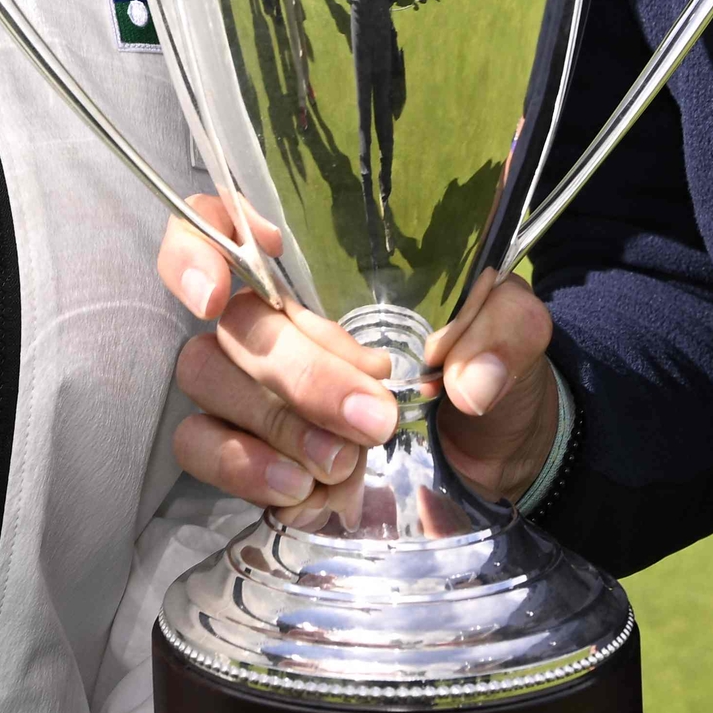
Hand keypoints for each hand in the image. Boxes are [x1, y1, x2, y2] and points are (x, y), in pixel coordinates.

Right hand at [160, 198, 563, 507]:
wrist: (492, 448)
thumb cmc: (482, 364)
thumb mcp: (514, 330)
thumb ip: (503, 331)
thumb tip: (468, 382)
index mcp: (317, 275)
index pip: (218, 226)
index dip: (199, 244)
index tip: (223, 287)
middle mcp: (269, 321)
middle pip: (233, 324)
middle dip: (301, 373)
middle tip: (372, 416)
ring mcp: (247, 385)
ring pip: (206, 380)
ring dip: (274, 422)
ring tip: (343, 459)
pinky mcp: (243, 450)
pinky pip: (200, 446)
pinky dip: (245, 466)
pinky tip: (301, 486)